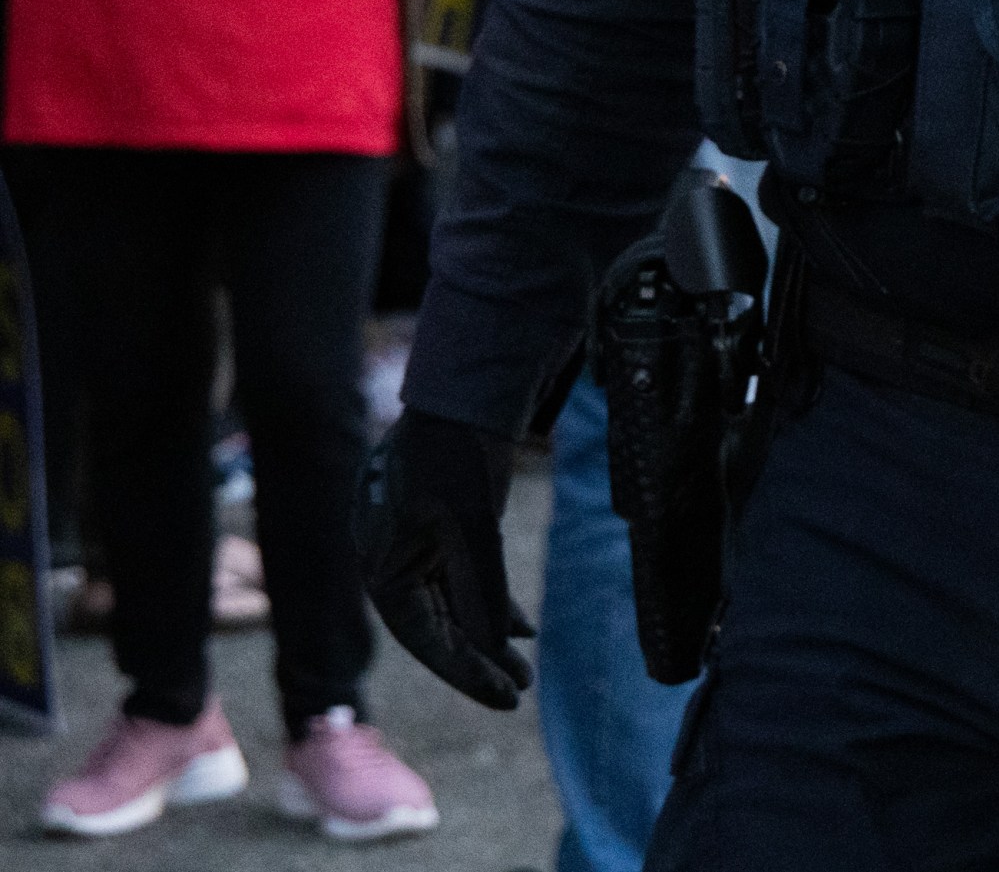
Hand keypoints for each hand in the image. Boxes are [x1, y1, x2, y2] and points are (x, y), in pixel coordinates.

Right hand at [358, 410, 531, 708]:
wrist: (463, 394)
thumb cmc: (458, 456)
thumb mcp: (473, 526)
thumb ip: (481, 588)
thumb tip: (496, 645)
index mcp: (380, 567)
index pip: (423, 637)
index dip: (465, 671)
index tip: (505, 698)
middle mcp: (391, 562)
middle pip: (435, 628)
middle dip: (477, 660)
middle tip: (518, 690)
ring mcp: (414, 546)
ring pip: (451, 607)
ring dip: (487, 636)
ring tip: (522, 668)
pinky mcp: (441, 530)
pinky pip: (463, 581)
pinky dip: (490, 604)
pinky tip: (520, 628)